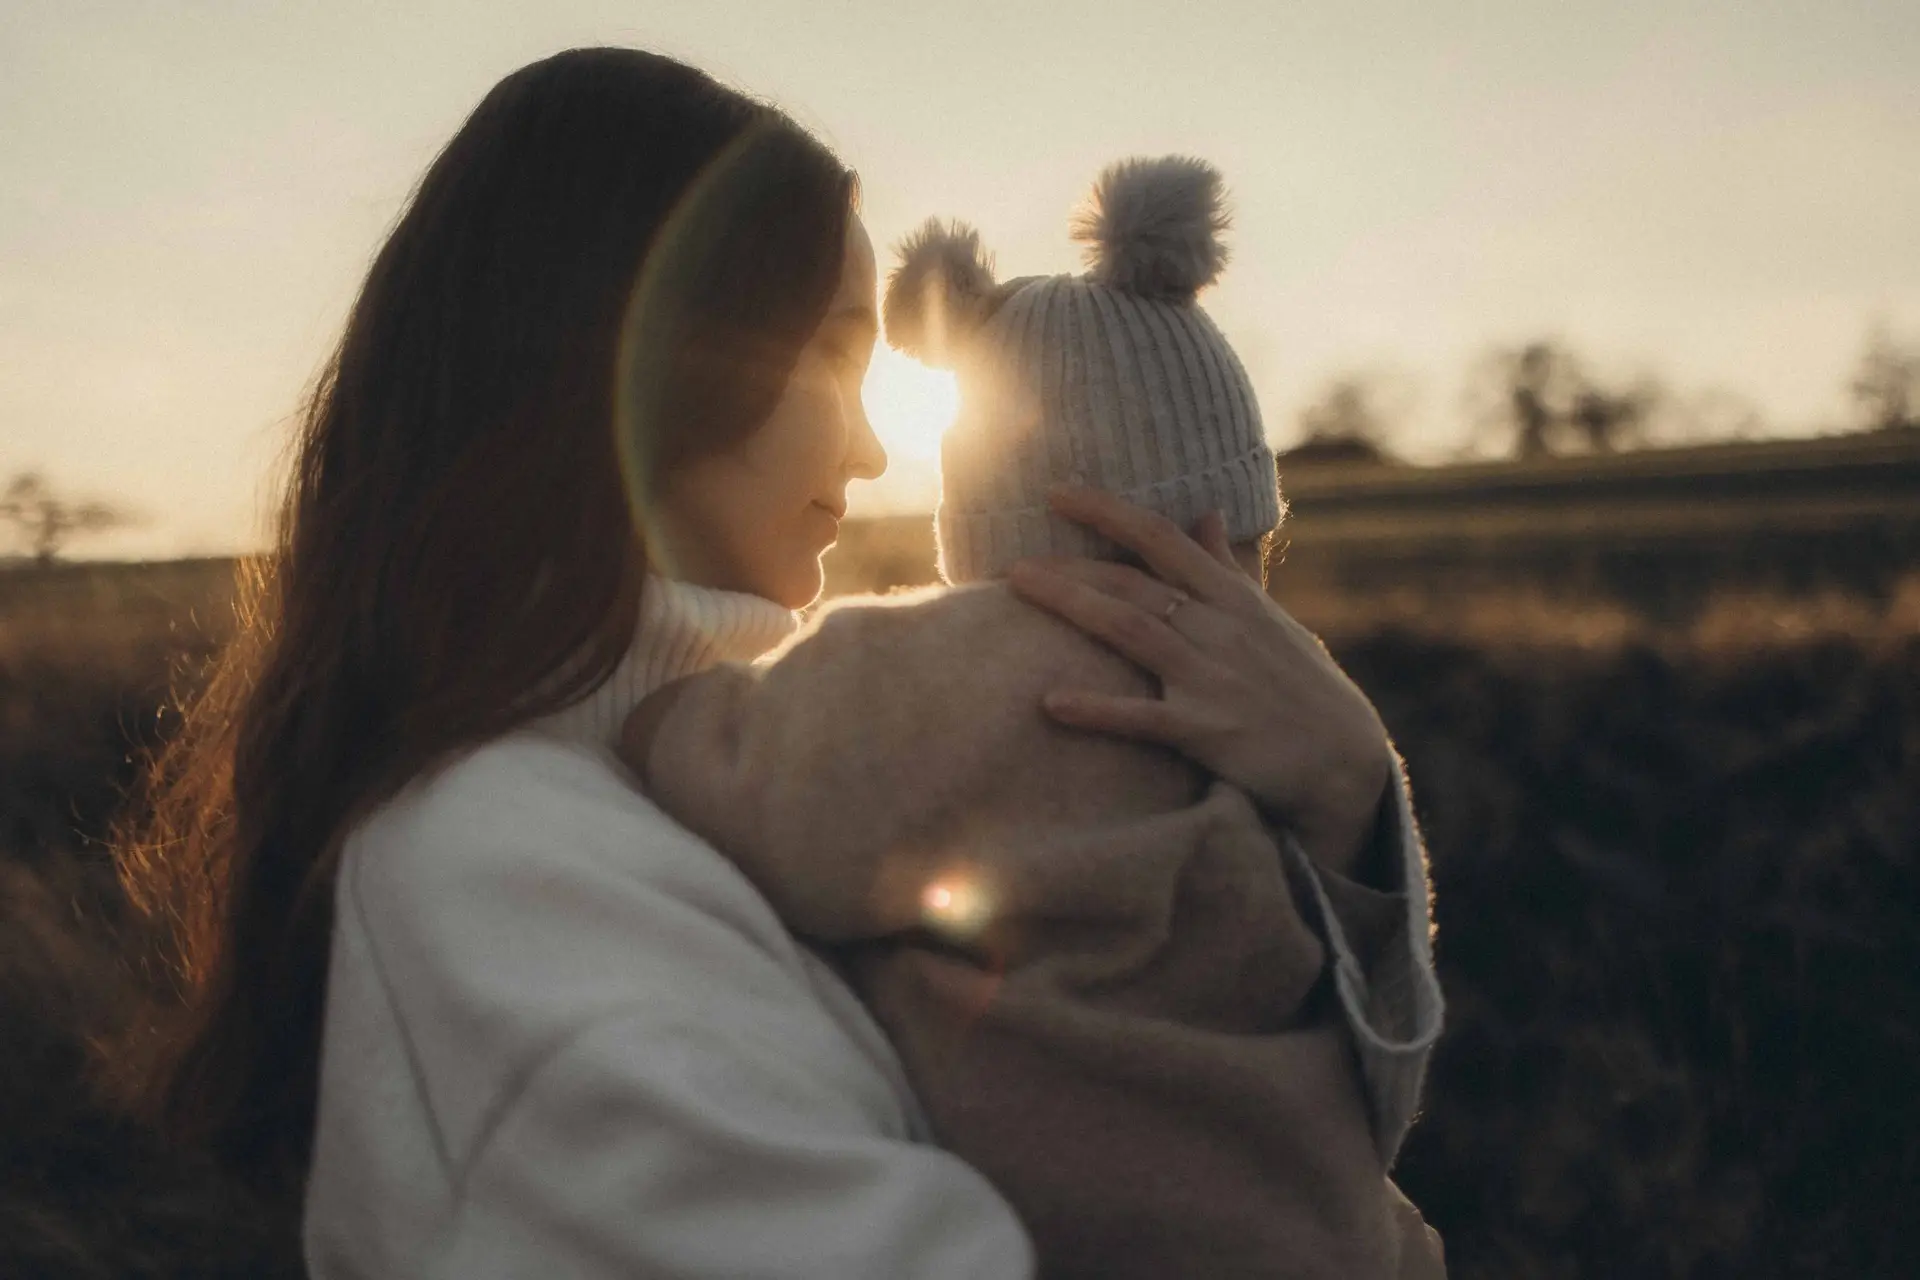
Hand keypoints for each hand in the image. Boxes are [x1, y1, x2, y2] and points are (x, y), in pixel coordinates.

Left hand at [1008, 485, 1392, 877]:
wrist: (1344, 760)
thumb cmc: (1301, 687)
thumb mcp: (1269, 620)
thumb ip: (1229, 570)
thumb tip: (1206, 515)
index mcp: (1230, 597)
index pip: (1161, 538)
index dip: (1107, 510)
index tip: (1056, 490)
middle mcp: (1218, 627)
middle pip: (1132, 582)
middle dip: (1070, 565)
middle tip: (1011, 560)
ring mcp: (1211, 676)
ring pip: (1130, 629)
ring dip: (1071, 605)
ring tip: (1015, 588)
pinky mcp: (1207, 730)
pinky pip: (1143, 717)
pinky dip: (1097, 709)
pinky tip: (1050, 703)